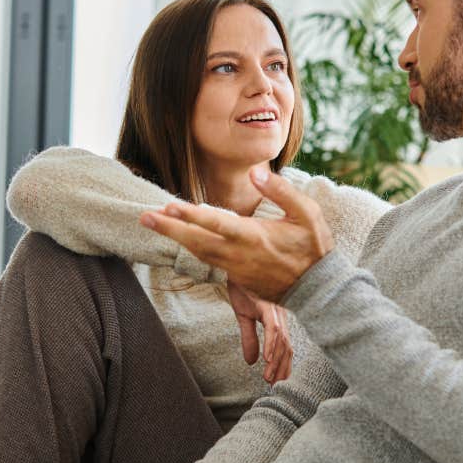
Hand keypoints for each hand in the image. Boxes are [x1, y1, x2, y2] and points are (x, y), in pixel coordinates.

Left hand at [138, 168, 334, 300]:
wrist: (318, 289)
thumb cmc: (314, 247)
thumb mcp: (307, 214)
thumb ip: (281, 191)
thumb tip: (255, 173)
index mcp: (255, 236)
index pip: (216, 223)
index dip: (190, 215)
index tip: (169, 206)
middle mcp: (240, 254)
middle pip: (197, 242)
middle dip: (169, 230)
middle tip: (144, 217)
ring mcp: (237, 269)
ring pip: (199, 253)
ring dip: (175, 239)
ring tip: (155, 224)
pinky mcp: (237, 278)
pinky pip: (209, 261)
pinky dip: (191, 249)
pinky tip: (180, 239)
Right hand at [227, 280, 292, 383]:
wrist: (236, 266)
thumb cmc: (242, 288)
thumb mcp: (243, 317)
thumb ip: (249, 339)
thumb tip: (250, 362)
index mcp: (277, 319)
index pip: (285, 346)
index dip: (283, 365)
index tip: (278, 382)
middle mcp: (280, 315)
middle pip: (286, 347)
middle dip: (282, 368)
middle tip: (276, 385)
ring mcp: (275, 310)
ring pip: (280, 340)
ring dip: (276, 361)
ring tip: (269, 377)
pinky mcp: (266, 305)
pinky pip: (272, 327)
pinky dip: (271, 344)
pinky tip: (267, 358)